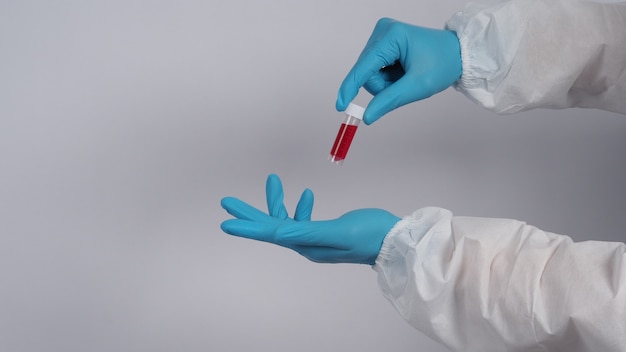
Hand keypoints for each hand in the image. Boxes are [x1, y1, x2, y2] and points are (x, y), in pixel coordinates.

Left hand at [220, 174, 400, 264]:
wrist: (394, 240)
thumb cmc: (371, 235)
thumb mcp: (339, 232)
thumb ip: (309, 232)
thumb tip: (278, 233)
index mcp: (307, 245)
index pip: (271, 233)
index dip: (248, 226)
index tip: (225, 222)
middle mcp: (307, 244)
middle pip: (271, 227)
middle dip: (250, 213)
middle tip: (227, 202)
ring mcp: (315, 239)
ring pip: (286, 220)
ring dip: (277, 201)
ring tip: (272, 179)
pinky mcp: (325, 232)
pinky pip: (303, 219)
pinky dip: (300, 206)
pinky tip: (306, 194)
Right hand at [336, 18, 461, 123]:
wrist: (457, 53)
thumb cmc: (443, 63)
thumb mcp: (417, 86)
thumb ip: (389, 101)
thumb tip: (367, 116)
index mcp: (392, 37)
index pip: (363, 67)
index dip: (350, 88)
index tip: (341, 106)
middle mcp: (383, 31)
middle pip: (366, 72)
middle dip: (382, 86)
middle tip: (403, 86)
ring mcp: (382, 35)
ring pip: (369, 73)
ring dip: (386, 83)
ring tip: (406, 77)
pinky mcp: (383, 42)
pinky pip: (375, 69)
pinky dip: (388, 77)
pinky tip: (402, 72)